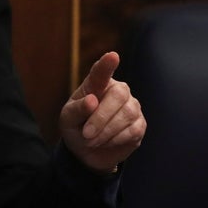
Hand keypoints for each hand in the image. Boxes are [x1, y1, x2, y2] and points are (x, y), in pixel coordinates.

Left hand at [59, 51, 145, 175]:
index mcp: (97, 84)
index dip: (107, 64)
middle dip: (101, 117)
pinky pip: (133, 130)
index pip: (102, 71)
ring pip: (127, 113)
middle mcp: (118, 90)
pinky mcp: (139, 124)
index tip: (113, 56)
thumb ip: (78, 109)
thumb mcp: (68, 119)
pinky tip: (106, 142)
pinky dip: (116, 139)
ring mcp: (132, 106)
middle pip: (119, 95)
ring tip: (92, 140)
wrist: (87, 151)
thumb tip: (92, 101)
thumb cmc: (76, 127)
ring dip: (106, 131)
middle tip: (86, 134)